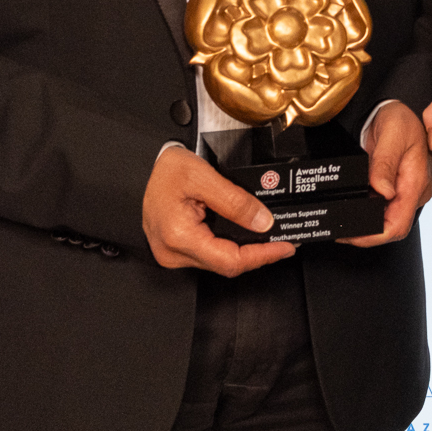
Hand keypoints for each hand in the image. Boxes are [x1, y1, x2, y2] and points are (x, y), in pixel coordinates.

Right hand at [142, 144, 296, 275]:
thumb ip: (236, 202)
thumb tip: (263, 222)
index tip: (284, 248)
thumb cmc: (166, 169)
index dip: (262, 256)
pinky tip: (245, 236)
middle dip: (257, 254)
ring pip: (218, 261)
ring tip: (268, 238)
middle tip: (283, 241)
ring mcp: (172, 254)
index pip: (230, 260)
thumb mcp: (205, 176)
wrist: (147, 166)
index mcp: (179, 236)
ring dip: (244, 251)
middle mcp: (173, 252)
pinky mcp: (176, 250)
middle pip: (225, 264)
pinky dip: (229, 246)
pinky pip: (209, 254)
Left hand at [339, 103, 431, 246]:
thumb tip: (383, 191)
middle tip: (341, 232)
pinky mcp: (397, 189)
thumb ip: (385, 163)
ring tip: (343, 224)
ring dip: (365, 226)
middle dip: (366, 235)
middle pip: (393, 227)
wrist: (394, 111)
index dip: (374, 236)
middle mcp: (413, 192)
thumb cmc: (399, 119)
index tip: (352, 235)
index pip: (398, 224)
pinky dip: (367, 214)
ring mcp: (405, 192)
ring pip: (387, 221)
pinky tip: (352, 210)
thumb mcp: (392, 135)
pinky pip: (384, 210)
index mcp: (415, 182)